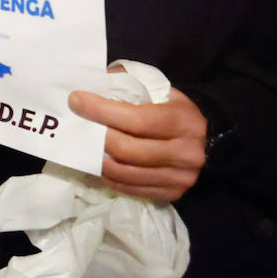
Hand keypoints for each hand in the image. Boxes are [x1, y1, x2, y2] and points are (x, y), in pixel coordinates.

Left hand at [67, 85, 207, 201]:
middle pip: (128, 150)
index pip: (138, 120)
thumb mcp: (155, 87)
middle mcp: (188, 153)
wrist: (200, 137)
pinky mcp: (171, 193)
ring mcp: (181, 178)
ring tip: (82, 144)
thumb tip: (91, 86)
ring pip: (125, 172)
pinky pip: (129, 189)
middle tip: (77, 123)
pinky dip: (108, 176)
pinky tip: (96, 162)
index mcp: (185, 121)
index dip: (103, 111)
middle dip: (96, 136)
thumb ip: (126, 84)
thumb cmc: (169, 107)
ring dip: (97, 159)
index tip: (77, 100)